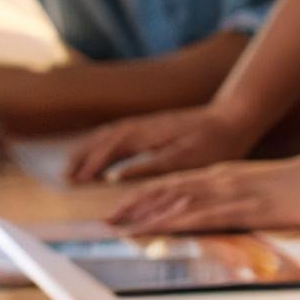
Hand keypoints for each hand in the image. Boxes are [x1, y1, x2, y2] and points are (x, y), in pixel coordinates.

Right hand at [64, 107, 250, 184]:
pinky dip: (104, 145)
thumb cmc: (216, 142)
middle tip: (64, 178)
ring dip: (89, 150)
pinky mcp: (154, 127)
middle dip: (82, 157)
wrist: (235, 117)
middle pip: (103, 139)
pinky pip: (120, 134)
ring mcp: (148, 124)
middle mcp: (143, 126)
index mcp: (148, 134)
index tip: (75, 182)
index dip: (90, 165)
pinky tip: (102, 157)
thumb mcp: (187, 160)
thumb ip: (151, 167)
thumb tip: (116, 176)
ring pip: (109, 135)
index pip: (110, 148)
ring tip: (74, 168)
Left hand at [109, 150, 299, 234]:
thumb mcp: (268, 199)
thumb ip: (246, 208)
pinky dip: (176, 219)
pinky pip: (205, 213)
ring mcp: (234, 191)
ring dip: (147, 213)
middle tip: (107, 221)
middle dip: (137, 206)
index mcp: (228, 177)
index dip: (147, 198)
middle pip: (171, 191)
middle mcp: (225, 180)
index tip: (123, 212)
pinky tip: (159, 226)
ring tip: (120, 225)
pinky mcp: (248, 206)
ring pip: (180, 200)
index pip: (178, 187)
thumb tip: (231, 224)